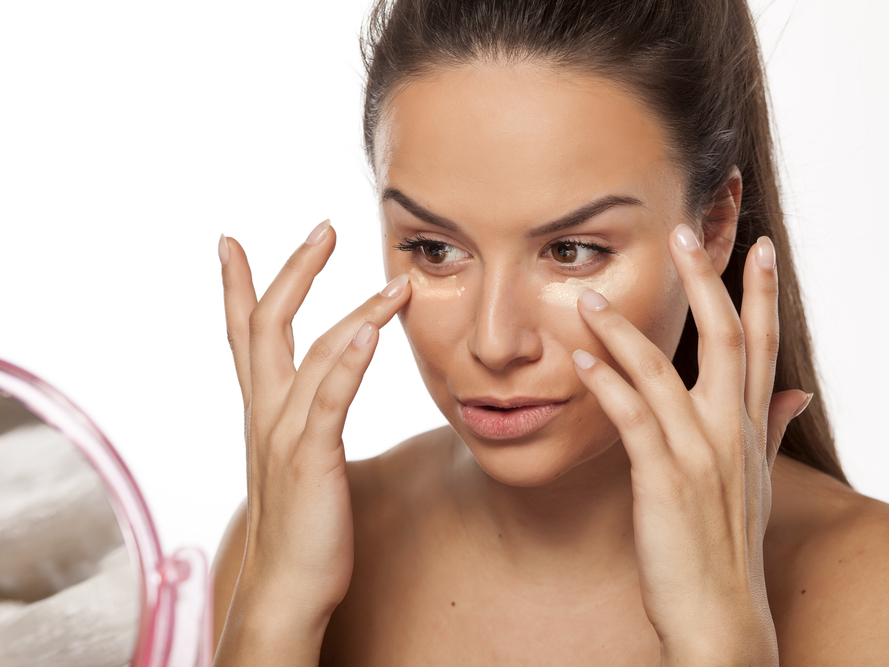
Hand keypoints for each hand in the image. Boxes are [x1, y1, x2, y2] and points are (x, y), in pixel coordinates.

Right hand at [216, 221, 409, 661]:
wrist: (286, 586)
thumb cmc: (301, 524)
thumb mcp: (298, 460)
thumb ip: (306, 421)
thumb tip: (321, 400)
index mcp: (263, 410)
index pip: (244, 335)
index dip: (234, 286)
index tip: (230, 241)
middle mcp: (266, 413)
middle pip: (267, 324)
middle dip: (294, 272)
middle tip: (323, 228)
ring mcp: (285, 434)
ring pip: (315, 354)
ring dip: (357, 311)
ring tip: (396, 282)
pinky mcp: (310, 459)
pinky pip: (329, 400)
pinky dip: (349, 361)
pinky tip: (372, 330)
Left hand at [571, 223, 808, 665]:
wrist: (720, 614)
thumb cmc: (730, 544)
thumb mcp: (760, 481)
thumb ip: (772, 430)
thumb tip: (799, 394)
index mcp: (751, 427)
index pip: (764, 344)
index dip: (763, 292)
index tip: (760, 245)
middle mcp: (732, 432)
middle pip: (725, 338)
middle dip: (705, 281)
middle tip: (683, 231)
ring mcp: (700, 454)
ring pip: (665, 373)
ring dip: (626, 331)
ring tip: (591, 298)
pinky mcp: (665, 480)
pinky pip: (632, 418)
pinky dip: (607, 384)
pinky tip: (581, 360)